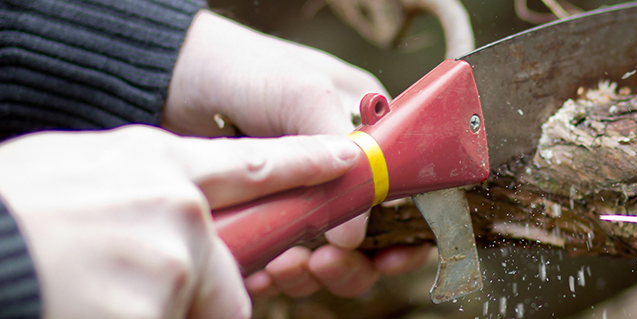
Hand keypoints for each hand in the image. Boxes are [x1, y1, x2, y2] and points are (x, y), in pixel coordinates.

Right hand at [0, 125, 360, 317]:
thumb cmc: (6, 213)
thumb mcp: (71, 171)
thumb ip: (136, 187)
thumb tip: (169, 208)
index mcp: (152, 164)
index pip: (252, 164)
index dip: (303, 165)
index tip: (345, 160)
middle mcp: (176, 208)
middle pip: (223, 269)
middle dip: (189, 292)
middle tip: (124, 284)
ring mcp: (171, 261)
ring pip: (192, 306)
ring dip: (150, 308)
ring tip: (84, 291)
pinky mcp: (158, 309)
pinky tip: (84, 305)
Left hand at [162, 10, 430, 297]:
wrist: (164, 75)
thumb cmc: (239, 66)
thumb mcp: (301, 92)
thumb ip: (337, 151)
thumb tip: (355, 232)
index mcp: (364, 135)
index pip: (403, 196)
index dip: (404, 233)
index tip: (390, 257)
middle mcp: (335, 171)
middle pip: (367, 240)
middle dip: (351, 262)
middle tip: (323, 263)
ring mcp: (296, 198)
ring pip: (323, 258)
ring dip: (310, 272)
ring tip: (284, 265)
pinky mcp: (260, 218)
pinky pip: (277, 260)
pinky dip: (271, 273)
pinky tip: (258, 271)